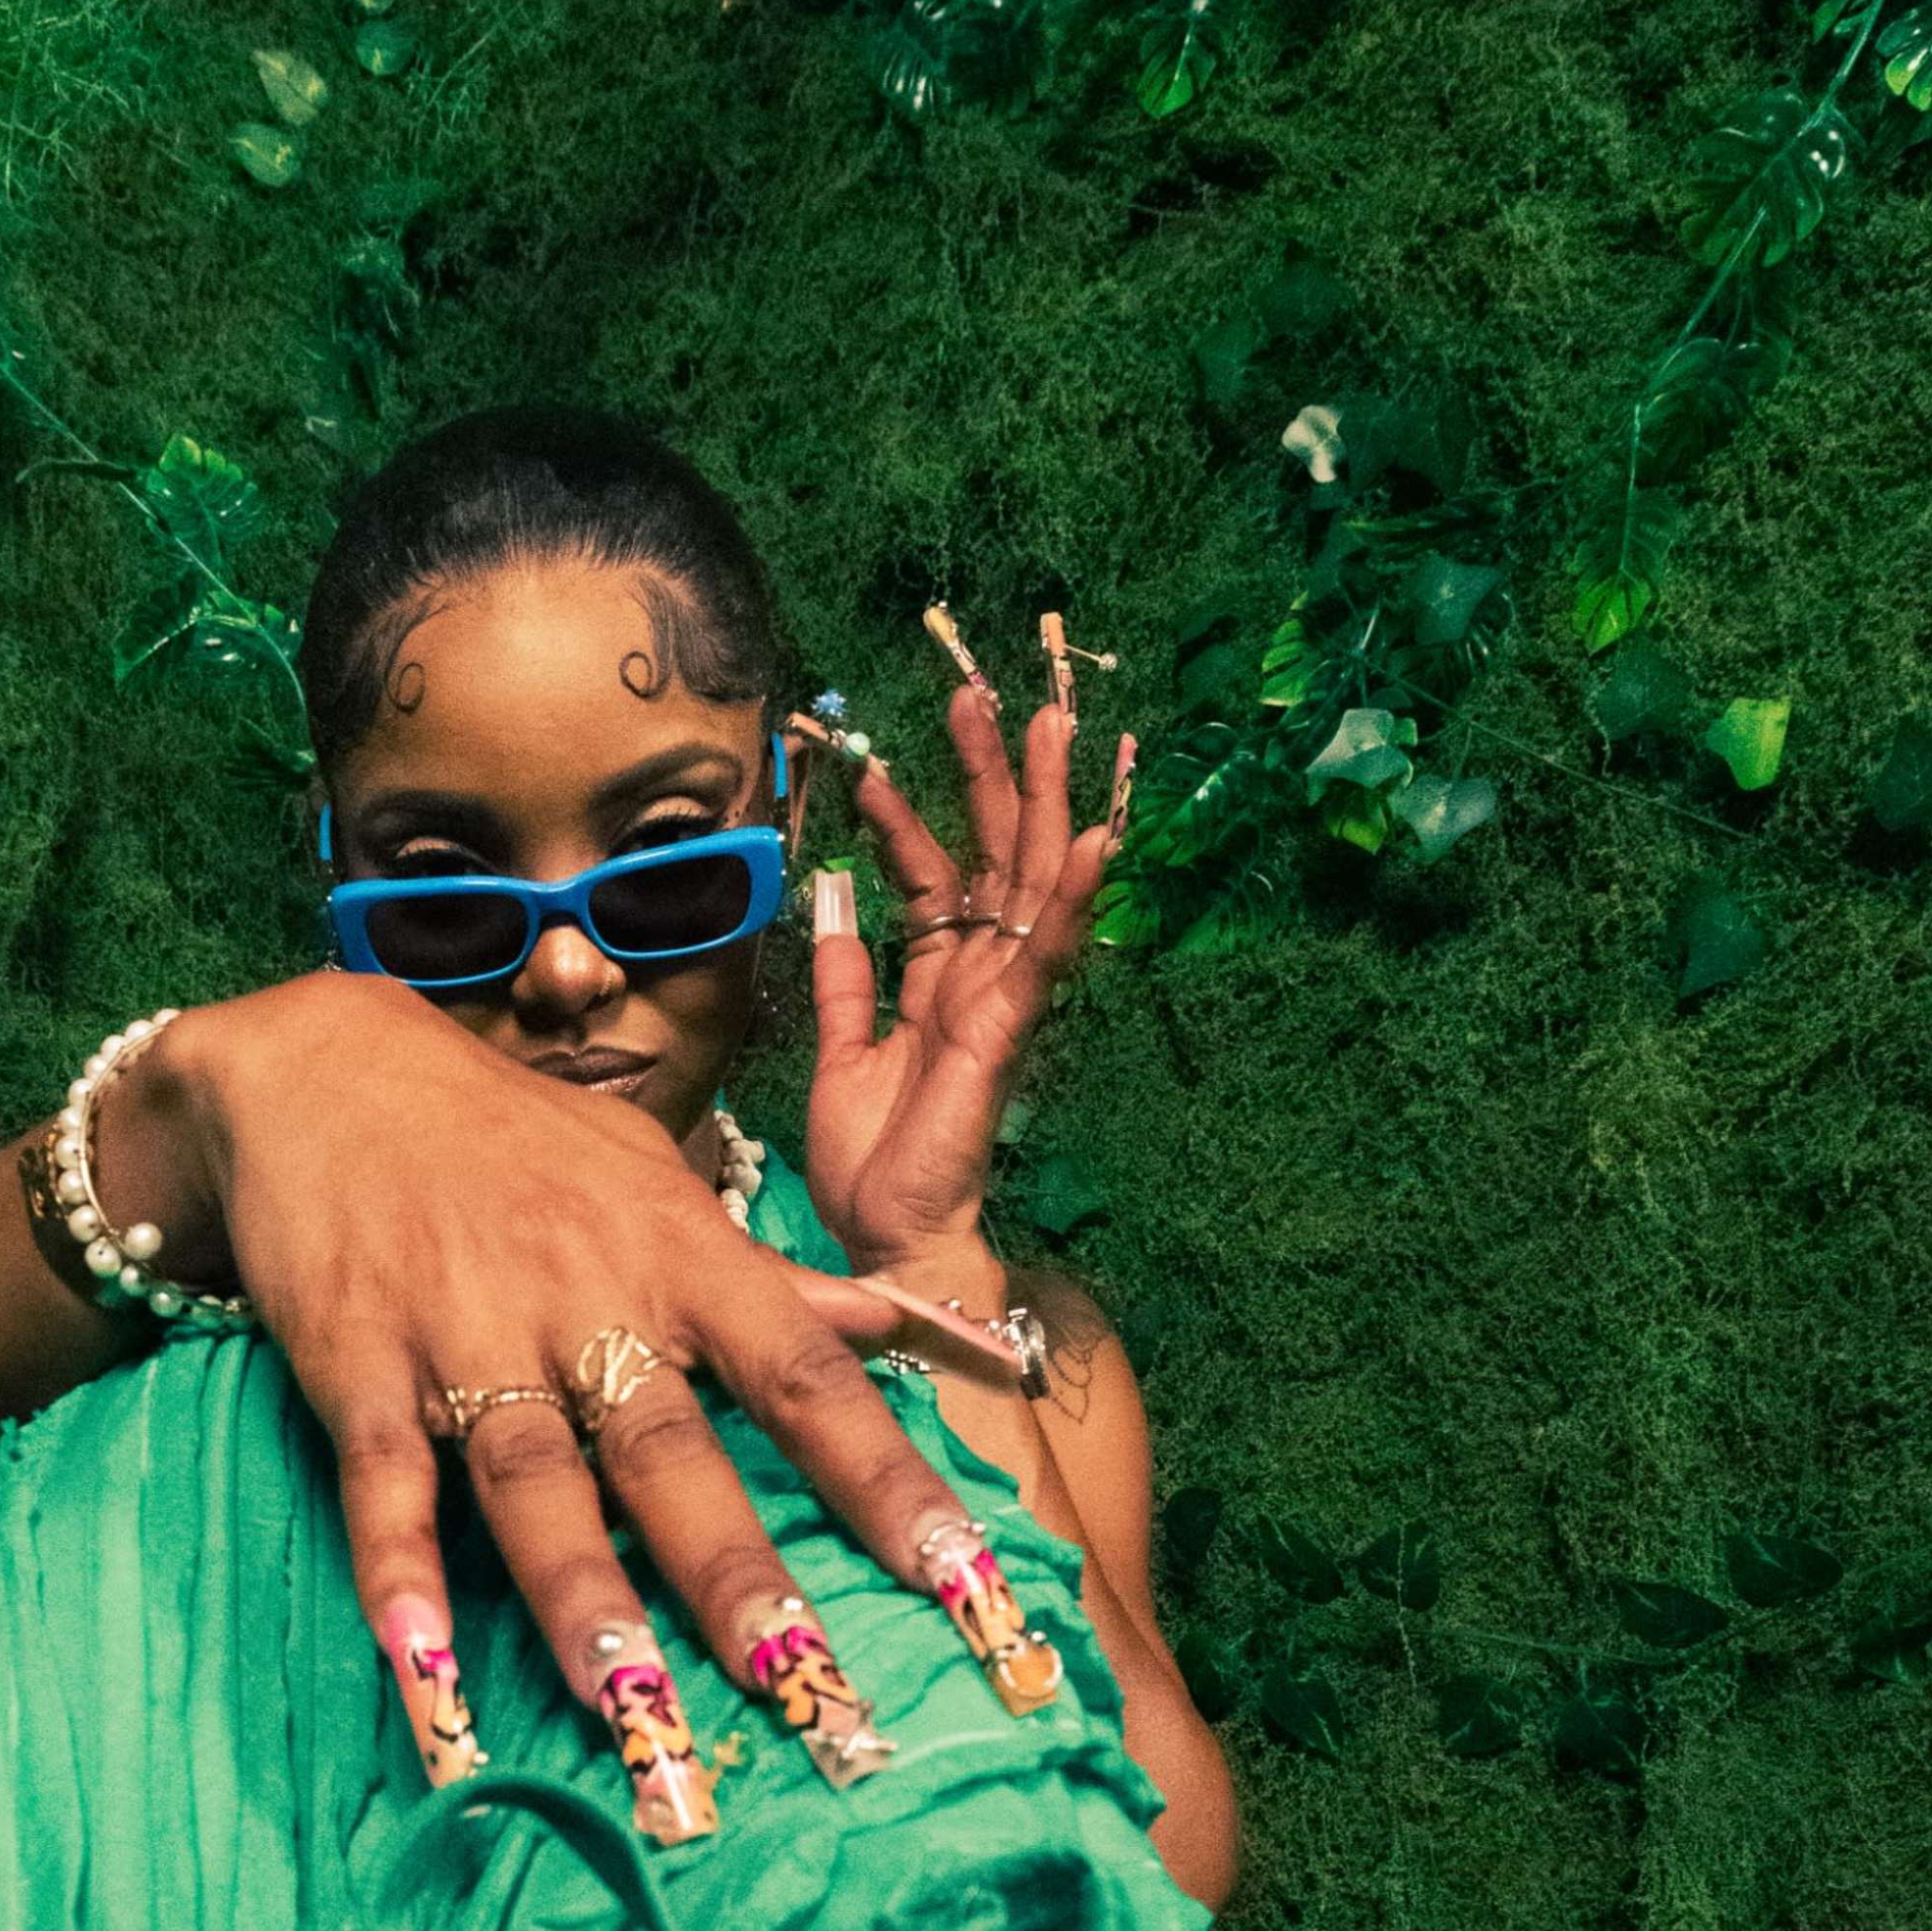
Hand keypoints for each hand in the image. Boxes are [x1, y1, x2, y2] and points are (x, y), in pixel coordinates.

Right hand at [129, 979, 1064, 1829]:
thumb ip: (770, 1276)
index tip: (968, 1583)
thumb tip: (900, 1326)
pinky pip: (385, 1483)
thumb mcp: (654, 1180)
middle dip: (739, 1576)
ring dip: (584, 1598)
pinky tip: (423, 1672)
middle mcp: (588, 1298)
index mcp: (682, 1257)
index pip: (807, 1381)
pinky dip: (400, 1576)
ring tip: (630, 1708)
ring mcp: (469, 1331)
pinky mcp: (359, 1360)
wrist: (331, 1066)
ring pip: (538, 1480)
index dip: (889, 1482)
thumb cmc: (515, 1140)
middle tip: (807, 1689)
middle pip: (674, 1453)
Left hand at [800, 666, 1132, 1280]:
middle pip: (996, 858)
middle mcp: (978, 980)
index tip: (879, 762)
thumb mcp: (839, 1052)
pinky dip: (1071, 897)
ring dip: (1042, 803)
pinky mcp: (1007, 1030)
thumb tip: (836, 904)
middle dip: (992, 776)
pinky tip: (1095, 839)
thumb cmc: (870, 1162)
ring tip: (1050, 725)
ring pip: (1032, 883)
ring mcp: (1000, 1001)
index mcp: (937, 983)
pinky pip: (1044, 953)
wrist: (887, 1236)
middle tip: (982, 694)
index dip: (911, 818)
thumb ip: (847, 981)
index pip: (935, 879)